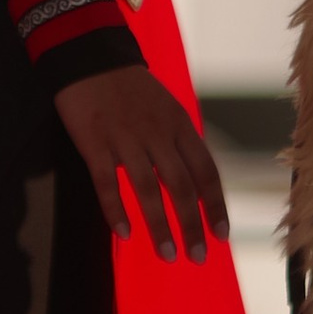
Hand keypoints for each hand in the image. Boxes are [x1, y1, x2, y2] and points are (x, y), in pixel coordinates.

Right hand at [57, 64, 231, 263]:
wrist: (90, 56)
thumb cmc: (131, 88)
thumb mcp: (167, 108)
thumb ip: (179, 142)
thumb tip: (194, 181)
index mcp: (180, 125)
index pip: (206, 171)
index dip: (215, 204)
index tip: (221, 234)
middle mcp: (158, 134)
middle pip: (181, 186)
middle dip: (192, 224)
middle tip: (197, 256)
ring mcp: (126, 139)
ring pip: (148, 188)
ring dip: (159, 225)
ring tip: (167, 253)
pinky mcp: (95, 143)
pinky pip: (107, 182)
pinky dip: (116, 209)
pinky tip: (124, 233)